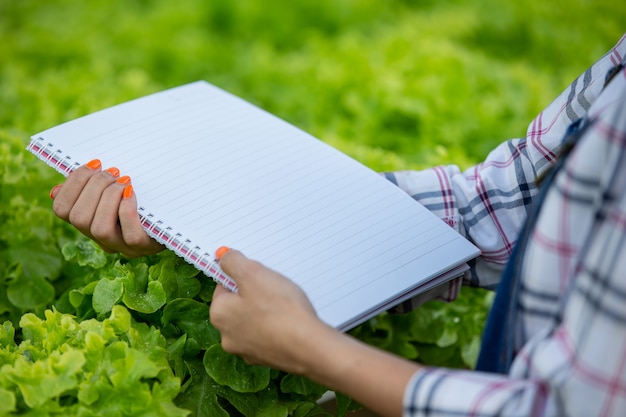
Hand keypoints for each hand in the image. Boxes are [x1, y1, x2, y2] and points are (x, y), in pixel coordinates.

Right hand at [50, 159, 163, 257]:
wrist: (176, 216)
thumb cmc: (143, 197)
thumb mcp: (115, 190)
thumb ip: (90, 188)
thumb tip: (56, 191)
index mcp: (89, 222)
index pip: (62, 210)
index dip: (72, 184)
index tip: (94, 164)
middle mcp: (102, 238)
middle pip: (78, 218)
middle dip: (94, 187)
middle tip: (113, 172)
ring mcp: (123, 246)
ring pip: (99, 229)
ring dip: (109, 198)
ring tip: (124, 181)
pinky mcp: (144, 247)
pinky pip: (130, 235)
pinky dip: (128, 211)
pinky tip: (133, 193)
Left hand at [209, 249, 323, 373]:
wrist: (308, 346)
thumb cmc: (281, 309)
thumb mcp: (253, 273)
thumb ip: (233, 262)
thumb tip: (224, 258)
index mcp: (219, 314)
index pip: (224, 286)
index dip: (244, 277)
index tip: (260, 277)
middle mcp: (227, 336)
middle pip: (238, 304)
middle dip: (255, 294)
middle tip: (275, 290)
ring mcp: (246, 350)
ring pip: (253, 320)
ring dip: (266, 311)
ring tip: (285, 307)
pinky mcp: (265, 359)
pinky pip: (267, 336)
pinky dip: (276, 328)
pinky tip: (289, 322)